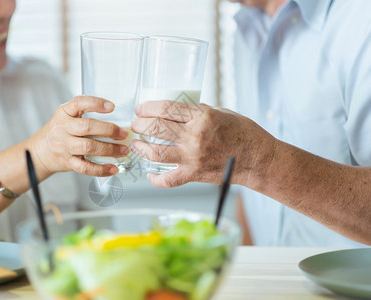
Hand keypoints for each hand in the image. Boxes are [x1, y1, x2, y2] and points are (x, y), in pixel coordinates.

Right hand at [28, 96, 128, 177]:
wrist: (39, 152)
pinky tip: (112, 168)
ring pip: (88, 147)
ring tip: (123, 150)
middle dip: (109, 130)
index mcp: (64, 113)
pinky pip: (86, 167)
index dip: (96, 103)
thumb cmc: (59, 132)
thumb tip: (116, 120)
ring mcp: (64, 146)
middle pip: (87, 127)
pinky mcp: (68, 162)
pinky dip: (101, 169)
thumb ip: (85, 115)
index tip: (112, 107)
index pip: (79, 103)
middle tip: (123, 133)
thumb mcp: (66, 117)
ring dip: (109, 149)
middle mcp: (62, 128)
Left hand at [130, 101, 275, 187]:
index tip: (141, 108)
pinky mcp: (194, 174)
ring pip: (155, 153)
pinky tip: (150, 174)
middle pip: (156, 128)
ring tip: (136, 144)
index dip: (148, 107)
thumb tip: (177, 111)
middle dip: (140, 125)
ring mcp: (193, 157)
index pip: (166, 108)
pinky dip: (156, 179)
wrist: (258, 159)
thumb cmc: (243, 133)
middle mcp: (195, 137)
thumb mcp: (221, 112)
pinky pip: (168, 180)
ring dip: (141, 148)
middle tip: (136, 124)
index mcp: (202, 117)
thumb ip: (198, 111)